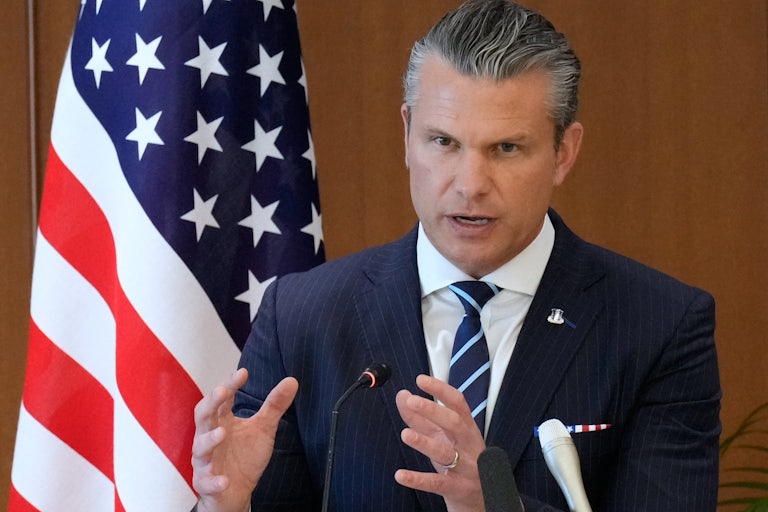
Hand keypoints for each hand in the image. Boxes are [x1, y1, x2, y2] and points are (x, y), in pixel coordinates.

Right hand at [192, 368, 297, 511]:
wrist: (236, 492)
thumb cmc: (244, 455)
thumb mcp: (263, 428)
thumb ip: (274, 405)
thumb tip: (292, 380)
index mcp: (222, 421)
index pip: (222, 399)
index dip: (230, 384)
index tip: (242, 372)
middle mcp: (209, 437)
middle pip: (203, 416)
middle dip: (211, 403)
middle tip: (223, 391)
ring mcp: (206, 460)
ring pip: (200, 448)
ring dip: (209, 440)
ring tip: (222, 433)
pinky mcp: (206, 483)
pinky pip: (207, 482)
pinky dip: (214, 481)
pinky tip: (224, 480)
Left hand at [394, 374, 486, 511]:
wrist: (483, 500)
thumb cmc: (461, 462)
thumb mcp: (443, 438)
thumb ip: (421, 417)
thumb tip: (403, 395)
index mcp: (467, 429)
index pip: (458, 403)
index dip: (440, 390)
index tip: (421, 380)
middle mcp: (469, 446)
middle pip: (454, 423)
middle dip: (433, 410)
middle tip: (412, 401)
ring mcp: (466, 468)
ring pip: (446, 453)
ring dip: (425, 442)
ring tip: (406, 434)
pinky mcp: (458, 489)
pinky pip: (437, 483)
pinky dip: (418, 479)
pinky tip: (400, 475)